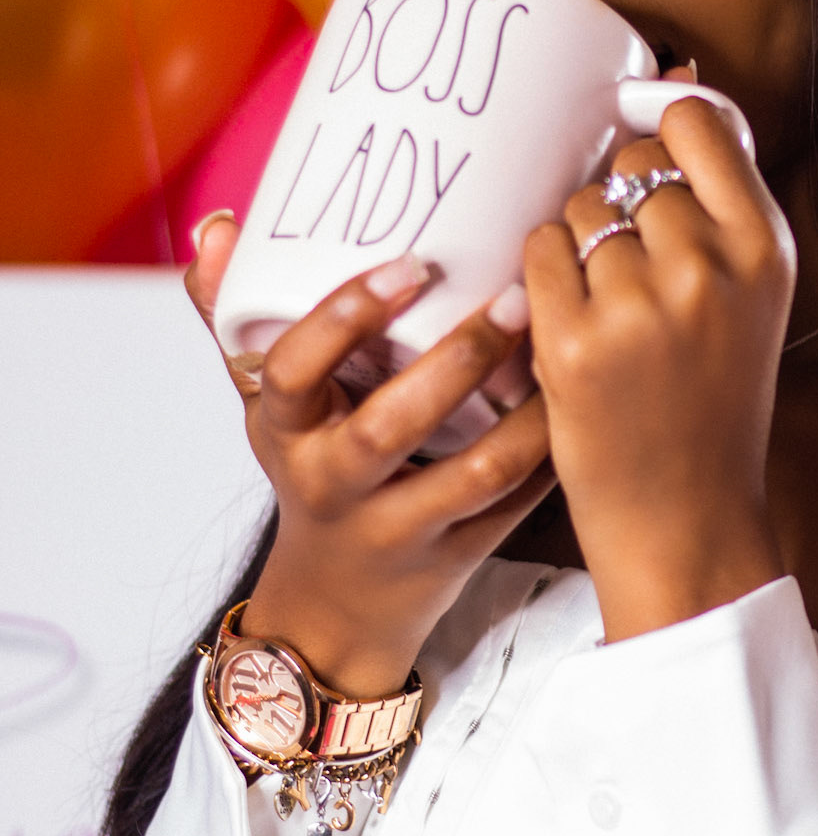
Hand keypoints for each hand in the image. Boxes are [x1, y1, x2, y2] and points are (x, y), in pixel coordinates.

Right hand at [186, 218, 554, 694]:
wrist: (332, 608)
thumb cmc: (310, 475)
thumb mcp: (266, 408)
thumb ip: (236, 317)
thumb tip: (218, 227)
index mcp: (285, 432)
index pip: (292, 371)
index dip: (346, 317)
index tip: (410, 265)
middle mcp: (334, 483)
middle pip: (390, 426)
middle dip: (458, 359)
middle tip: (514, 298)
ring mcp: (397, 528)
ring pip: (472, 474)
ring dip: (527, 416)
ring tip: (563, 352)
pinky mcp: (455, 558)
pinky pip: (514, 506)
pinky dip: (552, 456)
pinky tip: (580, 406)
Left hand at [524, 92, 795, 643]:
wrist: (687, 519)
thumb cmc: (713, 401)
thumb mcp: (748, 296)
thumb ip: (719, 198)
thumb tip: (679, 70)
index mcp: (765, 248)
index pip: (698, 121)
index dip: (665, 131)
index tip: (655, 163)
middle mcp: (709, 266)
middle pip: (632, 166)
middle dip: (622, 208)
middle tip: (637, 281)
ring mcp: (640, 304)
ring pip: (582, 209)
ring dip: (582, 248)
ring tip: (611, 315)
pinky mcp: (575, 340)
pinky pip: (539, 252)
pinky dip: (543, 283)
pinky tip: (574, 330)